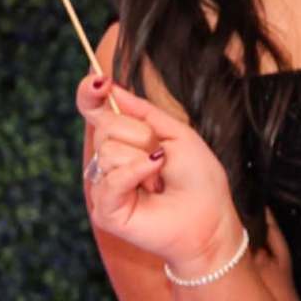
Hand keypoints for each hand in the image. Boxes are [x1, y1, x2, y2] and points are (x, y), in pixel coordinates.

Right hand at [78, 74, 242, 280]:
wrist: (211, 220)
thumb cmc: (199, 179)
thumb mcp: (176, 133)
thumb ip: (142, 111)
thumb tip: (110, 87)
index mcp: (124, 142)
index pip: (94, 112)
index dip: (89, 94)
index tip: (97, 81)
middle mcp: (109, 162)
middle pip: (106, 127)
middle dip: (141, 136)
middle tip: (162, 157)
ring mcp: (104, 186)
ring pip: (107, 150)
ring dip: (143, 159)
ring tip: (160, 179)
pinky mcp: (105, 210)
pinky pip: (109, 178)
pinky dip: (136, 173)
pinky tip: (153, 183)